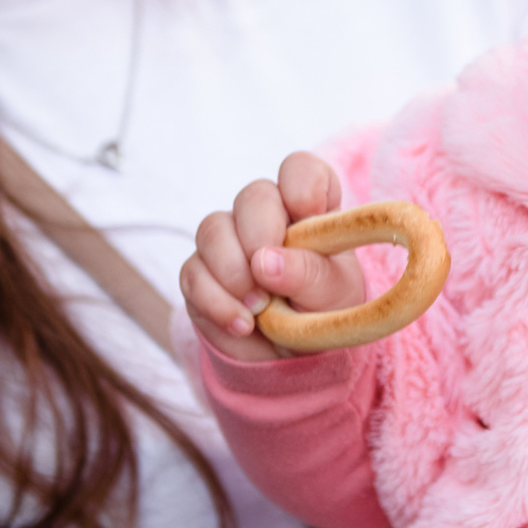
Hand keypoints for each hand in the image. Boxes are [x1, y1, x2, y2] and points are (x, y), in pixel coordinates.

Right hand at [181, 152, 367, 360]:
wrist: (294, 357)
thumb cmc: (324, 313)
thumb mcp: (334, 296)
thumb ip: (310, 273)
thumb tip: (267, 261)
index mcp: (309, 210)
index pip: (301, 170)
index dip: (301, 185)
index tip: (306, 216)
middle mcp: (266, 216)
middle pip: (253, 196)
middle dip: (260, 235)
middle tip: (271, 277)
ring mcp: (229, 241)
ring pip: (213, 229)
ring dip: (234, 273)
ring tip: (260, 309)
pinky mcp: (200, 273)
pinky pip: (193, 273)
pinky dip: (216, 302)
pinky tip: (242, 324)